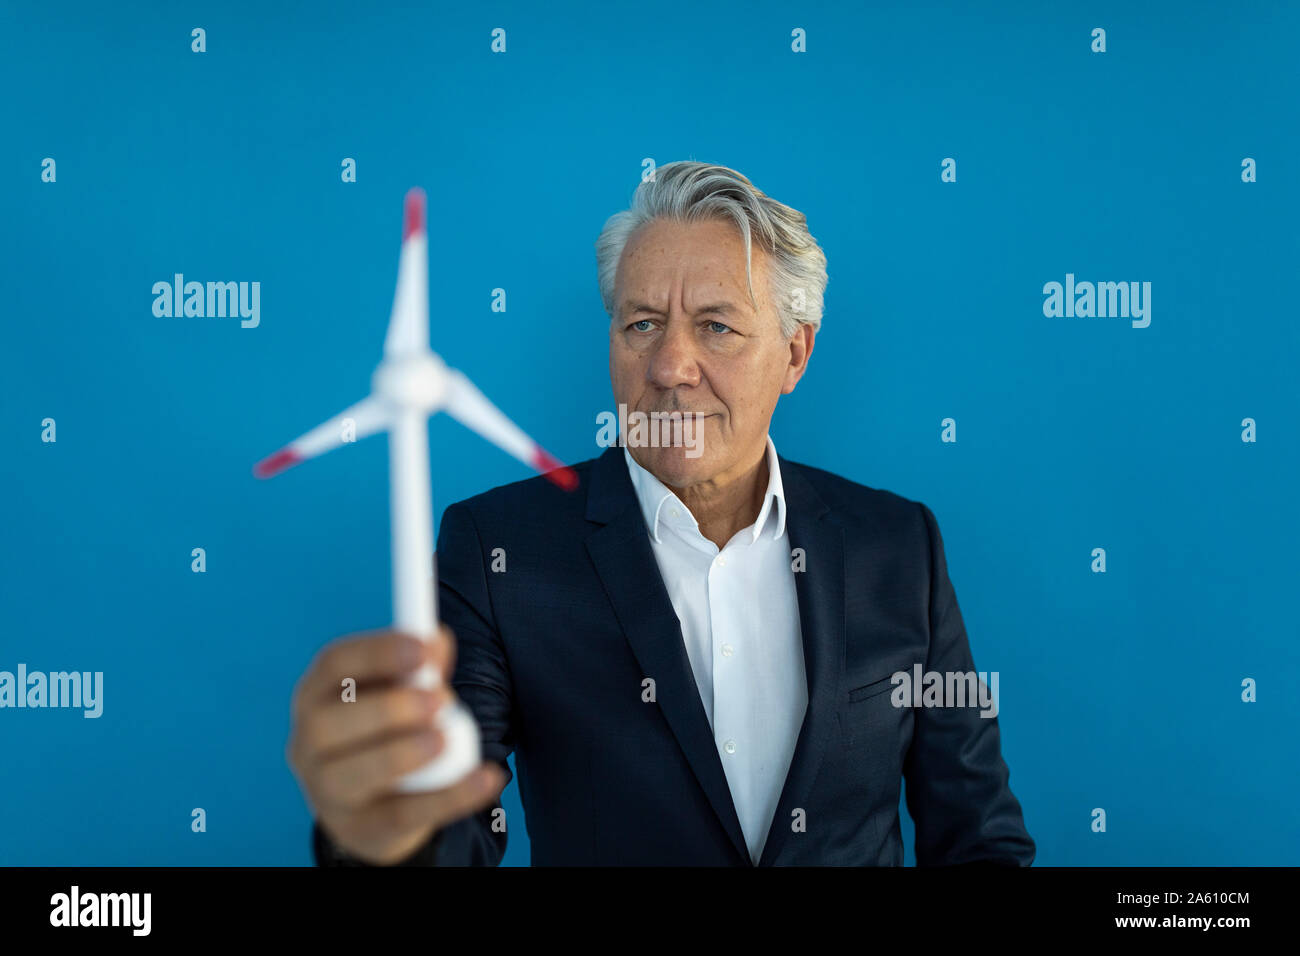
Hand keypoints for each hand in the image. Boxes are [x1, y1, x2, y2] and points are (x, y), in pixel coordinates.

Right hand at [286, 624, 506, 863]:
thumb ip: (420, 667)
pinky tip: (486, 778)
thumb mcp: (400, 694)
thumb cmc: (384, 733)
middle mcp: (308, 743)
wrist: (372, 807)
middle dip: (386, 708)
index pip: (333, 665)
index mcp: (317, 695)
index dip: (377, 653)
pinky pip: (404, 814)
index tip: (421, 649)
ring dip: (400, 753)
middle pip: (328, 723)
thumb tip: (438, 639)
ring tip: (443, 739)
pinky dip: (450, 796)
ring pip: (351, 775)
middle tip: (439, 700)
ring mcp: (327, 792)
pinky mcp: (362, 830)